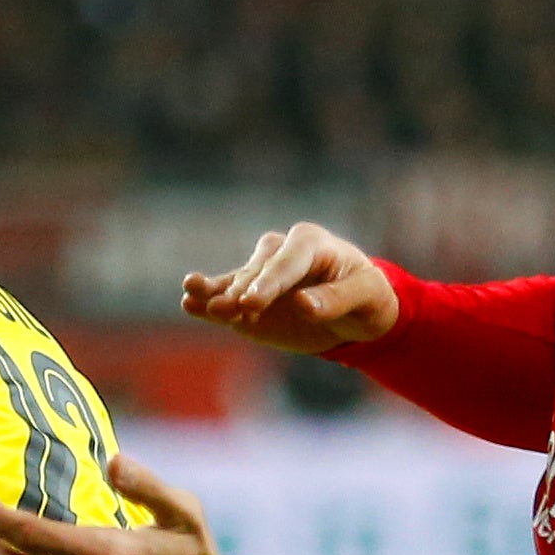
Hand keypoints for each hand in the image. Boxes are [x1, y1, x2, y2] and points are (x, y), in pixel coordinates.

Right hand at [180, 221, 398, 354]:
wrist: (356, 311)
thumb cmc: (367, 298)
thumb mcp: (365, 297)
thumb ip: (336, 300)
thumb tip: (303, 304)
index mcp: (310, 242)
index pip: (285, 263)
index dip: (269, 283)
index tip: (251, 303)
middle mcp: (280, 251)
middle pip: (256, 272)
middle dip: (241, 291)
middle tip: (227, 310)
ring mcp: (261, 274)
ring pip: (235, 281)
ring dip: (216, 291)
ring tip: (192, 297)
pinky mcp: (248, 296)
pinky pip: (225, 295)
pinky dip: (207, 298)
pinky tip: (188, 300)